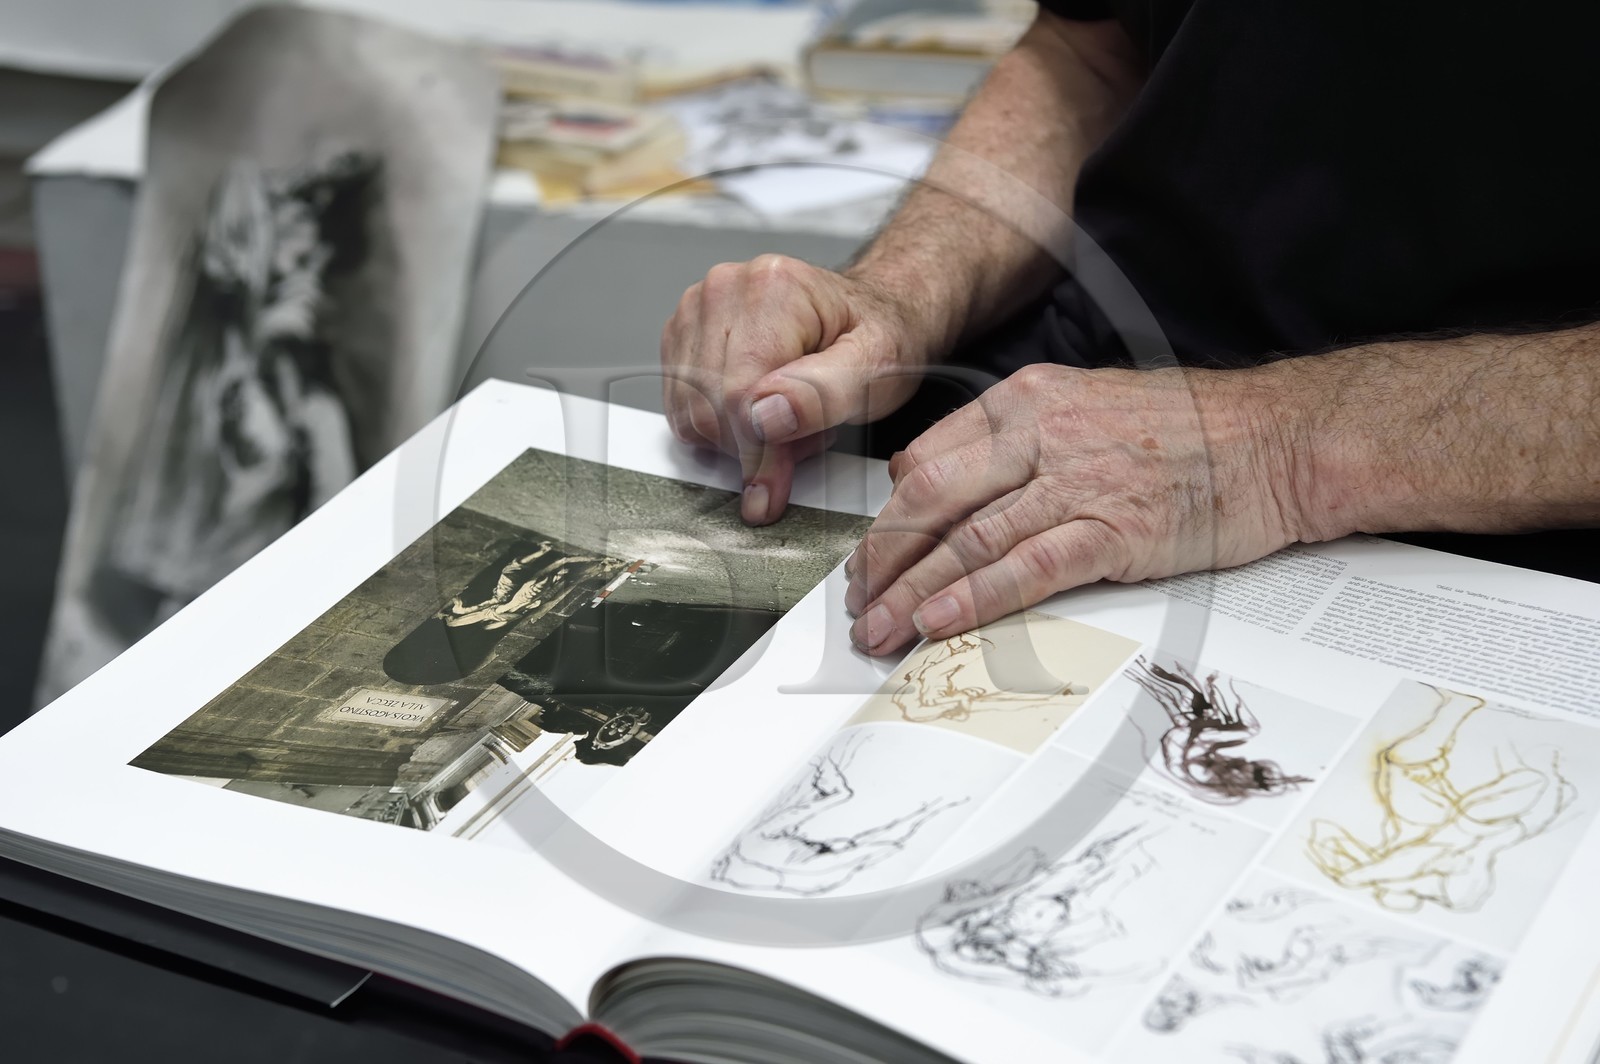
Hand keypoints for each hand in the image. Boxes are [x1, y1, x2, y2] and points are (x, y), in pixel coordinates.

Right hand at [660, 254, 933, 524]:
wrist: (871, 313)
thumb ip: (823, 394)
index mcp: (773, 289)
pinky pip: (682, 409)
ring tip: (790, 421)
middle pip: (708, 407)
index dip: (756, 454)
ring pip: (689, 413)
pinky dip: (720, 427)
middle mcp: (726, 290)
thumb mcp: (876, 367)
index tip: (772, 493)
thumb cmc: (877, 335)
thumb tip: (766, 417)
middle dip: (754, 444)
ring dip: (737, 438)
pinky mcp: (684, 334)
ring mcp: (698, 309)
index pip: (739, 393)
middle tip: (806, 438)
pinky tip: (762, 413)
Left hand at [843, 363, 1304, 654]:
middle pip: (929, 498)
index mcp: (1026, 401)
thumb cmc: (1189, 433)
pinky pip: (1025, 568)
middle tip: (857, 601)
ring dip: (912, 591)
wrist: (1279, 439)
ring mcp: (1078, 480)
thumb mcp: (1085, 412)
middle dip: (882, 558)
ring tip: (878, 630)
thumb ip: (1015, 446)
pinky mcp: (1115, 529)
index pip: (925, 459)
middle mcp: (1041, 432)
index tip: (870, 559)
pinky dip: (972, 600)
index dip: (888, 518)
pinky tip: (937, 625)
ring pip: (967, 537)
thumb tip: (941, 487)